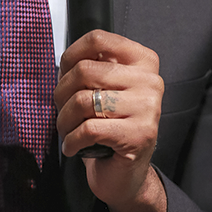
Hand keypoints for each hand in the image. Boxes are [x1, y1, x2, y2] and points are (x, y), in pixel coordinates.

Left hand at [54, 30, 166, 211]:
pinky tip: (72, 146)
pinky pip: (88, 129)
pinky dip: (71, 140)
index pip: (98, 39)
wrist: (127, 173)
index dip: (71, 54)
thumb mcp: (106, 88)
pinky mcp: (139, 135)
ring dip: (64, 119)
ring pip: (84, 100)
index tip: (63, 72)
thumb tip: (66, 58)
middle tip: (61, 109)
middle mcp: (150, 80)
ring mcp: (149, 108)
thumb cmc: (112, 125)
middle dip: (62, 93)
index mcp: (143, 61)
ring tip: (66, 129)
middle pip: (85, 70)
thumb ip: (93, 67)